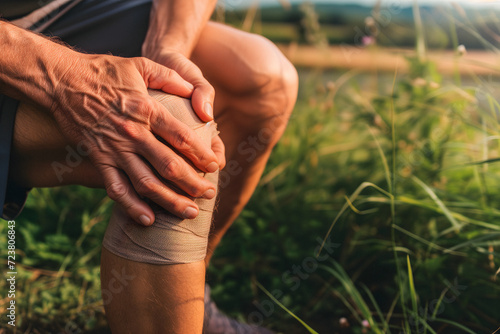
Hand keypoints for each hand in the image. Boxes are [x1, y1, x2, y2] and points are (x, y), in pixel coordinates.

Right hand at [49, 53, 219, 224]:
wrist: (62, 80)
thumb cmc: (105, 71)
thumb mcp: (141, 65)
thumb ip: (170, 77)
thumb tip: (194, 92)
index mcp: (147, 109)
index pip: (182, 138)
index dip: (202, 155)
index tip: (214, 166)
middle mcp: (133, 133)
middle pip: (169, 166)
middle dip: (193, 184)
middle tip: (209, 193)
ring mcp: (114, 149)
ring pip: (146, 183)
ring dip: (170, 201)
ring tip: (189, 212)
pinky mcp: (99, 159)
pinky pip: (116, 188)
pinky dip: (131, 207)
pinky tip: (147, 220)